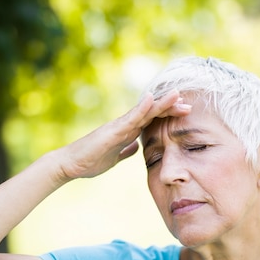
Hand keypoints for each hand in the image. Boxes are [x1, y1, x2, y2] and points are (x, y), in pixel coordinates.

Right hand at [57, 90, 190, 179]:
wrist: (71, 165)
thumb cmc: (90, 161)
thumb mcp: (115, 158)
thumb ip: (126, 151)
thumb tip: (137, 147)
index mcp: (127, 132)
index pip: (151, 120)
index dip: (168, 115)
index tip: (185, 113)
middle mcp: (124, 125)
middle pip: (152, 113)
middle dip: (170, 108)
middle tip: (189, 104)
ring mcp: (118, 126)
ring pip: (144, 111)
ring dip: (161, 103)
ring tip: (177, 94)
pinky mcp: (112, 130)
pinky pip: (130, 117)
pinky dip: (142, 107)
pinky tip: (152, 99)